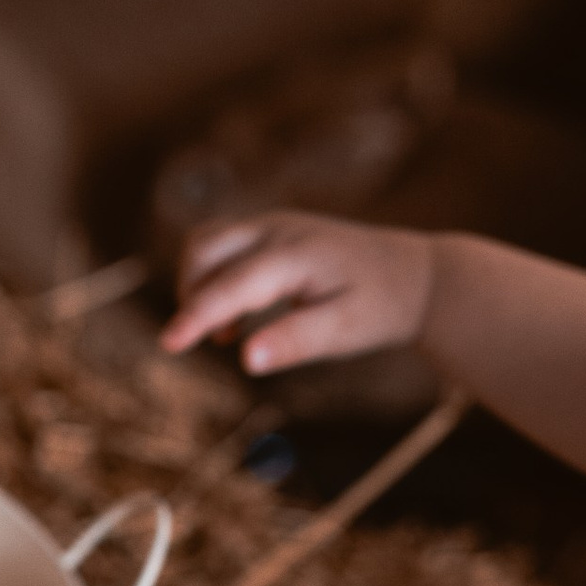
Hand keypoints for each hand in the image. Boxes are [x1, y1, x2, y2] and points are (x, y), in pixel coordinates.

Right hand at [161, 210, 435, 376]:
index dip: (195, 316)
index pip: (230, 285)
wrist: (417, 275)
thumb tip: (245, 360)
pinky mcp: (273, 232)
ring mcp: (273, 225)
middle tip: (205, 344)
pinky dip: (214, 279)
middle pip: (204, 249)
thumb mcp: (345, 332)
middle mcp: (277, 229)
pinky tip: (237, 322)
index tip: (167, 345)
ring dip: (199, 285)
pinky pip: (224, 247)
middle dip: (191, 295)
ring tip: (225, 334)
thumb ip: (295, 342)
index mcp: (295, 254)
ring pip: (208, 243)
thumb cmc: (382, 307)